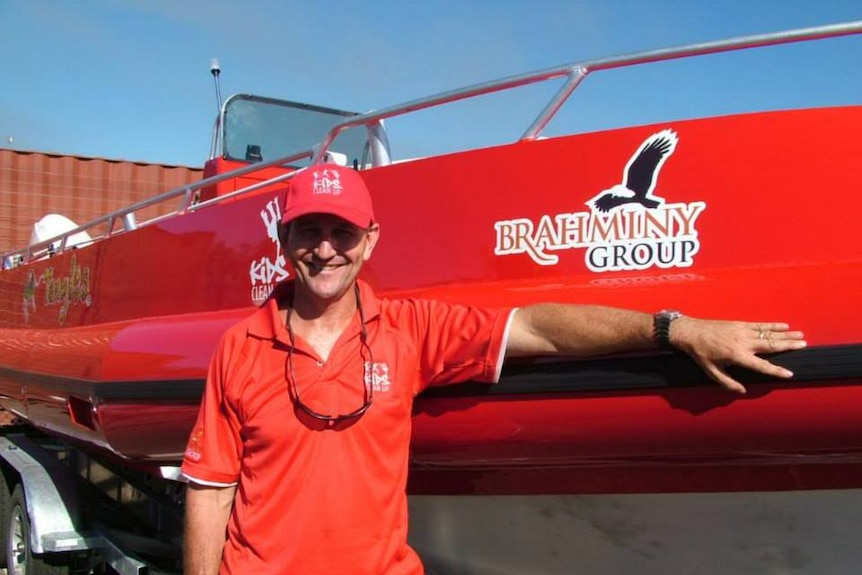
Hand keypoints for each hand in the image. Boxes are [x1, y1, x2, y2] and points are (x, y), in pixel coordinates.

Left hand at [670, 318, 806, 393]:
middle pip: (771, 345)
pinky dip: (773, 325)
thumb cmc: (701, 353)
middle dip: (789, 345)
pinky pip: (760, 325)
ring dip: (785, 334)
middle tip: (804, 345)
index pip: (762, 365)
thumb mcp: (711, 372)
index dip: (776, 370)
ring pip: (768, 333)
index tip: (790, 373)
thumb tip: (742, 391)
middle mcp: (743, 343)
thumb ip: (728, 383)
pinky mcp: (740, 324)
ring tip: (801, 335)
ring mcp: (742, 331)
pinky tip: (784, 325)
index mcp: (737, 356)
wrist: (690, 332)